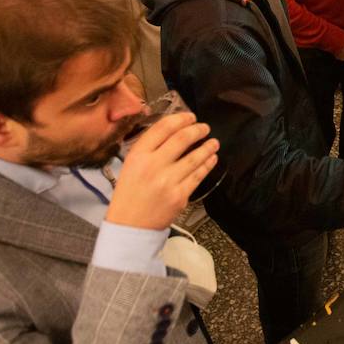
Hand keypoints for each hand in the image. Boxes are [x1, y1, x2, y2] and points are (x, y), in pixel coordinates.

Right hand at [105, 113, 218, 230]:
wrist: (130, 226)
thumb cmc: (129, 194)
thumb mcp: (130, 165)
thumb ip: (149, 148)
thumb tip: (174, 131)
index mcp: (138, 155)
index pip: (163, 128)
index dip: (181, 119)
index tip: (190, 117)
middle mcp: (153, 165)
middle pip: (182, 138)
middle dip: (198, 130)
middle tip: (204, 128)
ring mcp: (168, 181)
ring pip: (195, 157)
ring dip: (207, 147)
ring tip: (213, 142)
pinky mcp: (180, 196)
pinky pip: (198, 175)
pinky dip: (208, 164)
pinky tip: (212, 159)